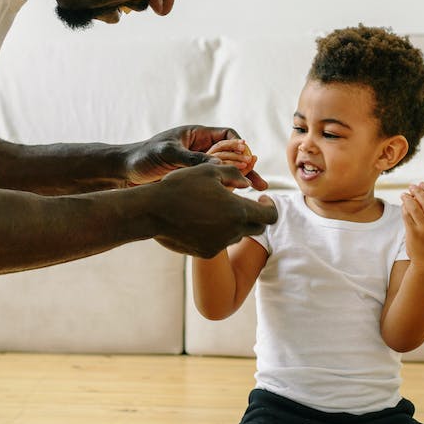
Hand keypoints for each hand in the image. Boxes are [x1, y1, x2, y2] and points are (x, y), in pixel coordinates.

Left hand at [122, 126, 268, 189]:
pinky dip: (227, 191)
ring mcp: (198, 166)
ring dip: (241, 181)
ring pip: (227, 172)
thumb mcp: (169, 154)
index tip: (247, 160)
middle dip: (248, 168)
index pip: (228, 136)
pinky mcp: (194, 182)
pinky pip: (216, 184)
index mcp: (196, 135)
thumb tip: (219, 164)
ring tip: (256, 193)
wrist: (123, 173)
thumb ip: (193, 158)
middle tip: (260, 184)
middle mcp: (200, 149)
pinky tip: (235, 202)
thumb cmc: (143, 158)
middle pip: (232, 156)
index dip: (240, 147)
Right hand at [149, 164, 277, 257]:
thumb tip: (248, 183)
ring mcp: (219, 244)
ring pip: (237, 235)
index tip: (262, 198)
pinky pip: (220, 242)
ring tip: (217, 209)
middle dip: (255, 215)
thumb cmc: (181, 186)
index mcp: (238, 210)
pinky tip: (202, 220)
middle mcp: (233, 231)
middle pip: (258, 228)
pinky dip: (217, 232)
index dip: (270, 206)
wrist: (153, 211)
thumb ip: (234, 174)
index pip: (270, 215)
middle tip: (246, 203)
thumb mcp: (209, 171)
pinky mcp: (206, 252)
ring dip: (235, 224)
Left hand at [400, 182, 423, 268]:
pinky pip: (406, 216)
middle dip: (417, 191)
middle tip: (410, 186)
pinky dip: (404, 208)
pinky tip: (402, 206)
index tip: (420, 184)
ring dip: (407, 198)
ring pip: (414, 207)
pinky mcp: (414, 233)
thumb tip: (422, 190)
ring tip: (403, 194)